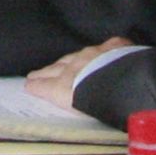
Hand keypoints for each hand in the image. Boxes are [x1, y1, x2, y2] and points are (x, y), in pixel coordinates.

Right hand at [23, 39, 137, 109]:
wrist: (127, 86)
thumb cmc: (102, 107)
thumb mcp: (79, 109)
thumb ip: (71, 103)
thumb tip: (71, 104)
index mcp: (65, 86)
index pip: (46, 86)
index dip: (37, 85)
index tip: (29, 84)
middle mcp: (75, 66)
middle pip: (57, 68)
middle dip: (46, 71)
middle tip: (36, 74)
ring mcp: (95, 54)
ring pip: (76, 56)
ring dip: (68, 61)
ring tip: (62, 63)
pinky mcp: (114, 46)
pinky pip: (107, 45)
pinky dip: (103, 49)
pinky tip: (103, 49)